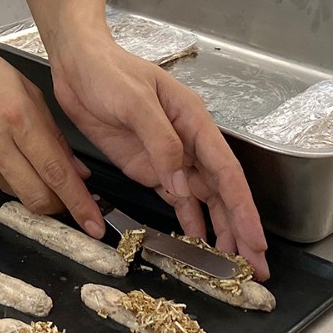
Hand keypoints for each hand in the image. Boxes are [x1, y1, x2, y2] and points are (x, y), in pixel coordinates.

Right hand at [0, 33, 105, 236]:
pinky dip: (14, 180)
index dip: (78, 202)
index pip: (56, 172)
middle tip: (73, 202)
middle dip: (61, 207)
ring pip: (19, 195)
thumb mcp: (28, 90)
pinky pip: (0, 186)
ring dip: (37, 190)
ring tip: (37, 166)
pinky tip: (11, 157)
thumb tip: (77, 170)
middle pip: (38, 198)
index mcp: (17, 118)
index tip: (93, 222)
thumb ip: (55, 133)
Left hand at [51, 38, 268, 279]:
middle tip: (255, 268)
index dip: (243, 209)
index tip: (255, 241)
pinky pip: (176, 199)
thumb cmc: (108, 73)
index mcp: (194, 121)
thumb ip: (161, 143)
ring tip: (232, 265)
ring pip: (203, 199)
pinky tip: (199, 244)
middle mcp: (189, 142)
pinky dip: (190, 221)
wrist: (77, 64)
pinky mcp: (149, 166)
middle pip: (222, 191)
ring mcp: (170, 157)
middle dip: (240, 229)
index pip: (226, 171)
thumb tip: (182, 187)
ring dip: (219, 230)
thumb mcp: (135, 102)